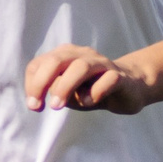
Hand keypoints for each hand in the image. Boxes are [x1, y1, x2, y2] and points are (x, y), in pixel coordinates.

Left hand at [24, 44, 147, 114]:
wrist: (130, 87)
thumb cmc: (91, 90)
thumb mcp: (68, 92)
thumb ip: (55, 89)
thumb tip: (44, 94)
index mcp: (65, 56)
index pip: (39, 64)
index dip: (32, 84)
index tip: (34, 106)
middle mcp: (82, 55)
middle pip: (57, 60)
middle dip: (43, 82)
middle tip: (39, 106)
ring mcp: (102, 64)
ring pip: (81, 67)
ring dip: (66, 86)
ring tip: (58, 105)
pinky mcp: (120, 76)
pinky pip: (108, 80)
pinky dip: (96, 92)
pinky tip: (89, 102)